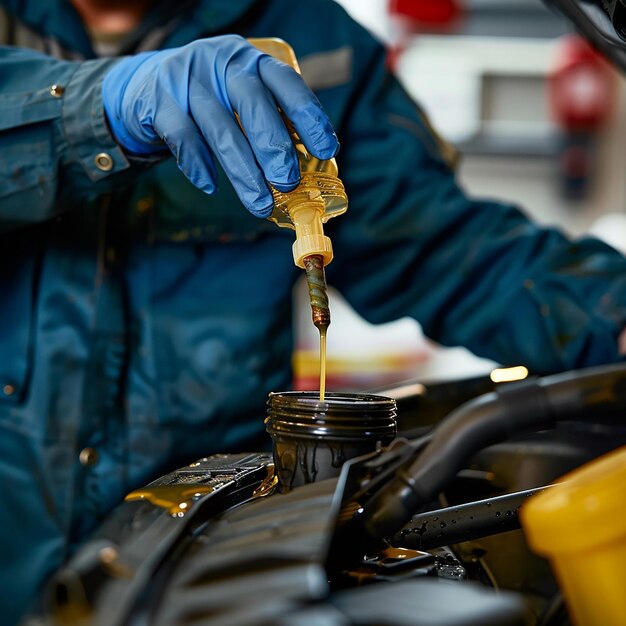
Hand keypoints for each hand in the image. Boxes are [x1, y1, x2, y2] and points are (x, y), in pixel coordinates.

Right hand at [102, 35, 338, 216]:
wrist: (145, 87)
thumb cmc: (211, 101)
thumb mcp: (241, 99)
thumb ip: (268, 122)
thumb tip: (302, 173)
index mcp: (252, 62)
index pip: (286, 83)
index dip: (309, 116)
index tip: (327, 150)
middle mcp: (222, 63)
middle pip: (253, 104)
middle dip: (274, 147)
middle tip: (288, 182)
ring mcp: (188, 79)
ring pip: (220, 128)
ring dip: (243, 171)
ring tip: (260, 203)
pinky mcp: (158, 101)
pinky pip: (182, 137)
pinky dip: (198, 165)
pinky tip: (211, 186)